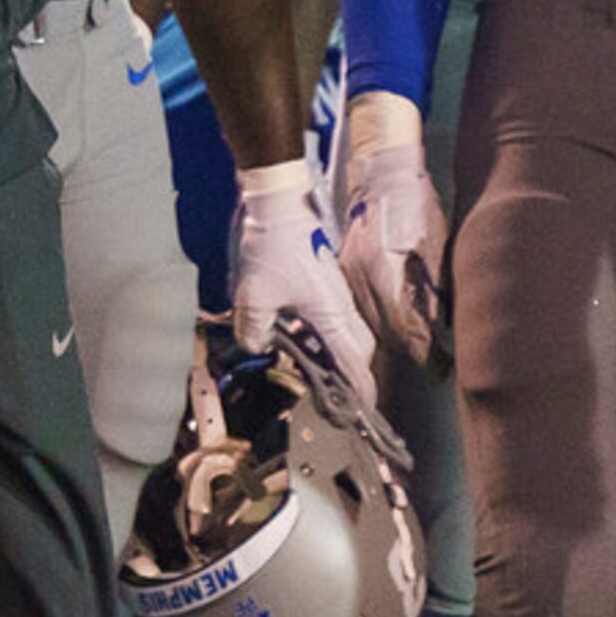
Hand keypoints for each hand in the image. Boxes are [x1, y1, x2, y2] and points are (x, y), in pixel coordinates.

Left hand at [233, 157, 378, 407]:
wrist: (280, 201)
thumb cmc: (273, 246)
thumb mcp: (254, 295)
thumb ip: (255, 329)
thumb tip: (256, 345)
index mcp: (331, 315)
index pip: (354, 363)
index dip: (360, 392)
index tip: (360, 414)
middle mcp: (340, 306)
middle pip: (359, 350)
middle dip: (355, 376)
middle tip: (340, 398)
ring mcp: (334, 292)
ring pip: (348, 332)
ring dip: (339, 356)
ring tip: (320, 373)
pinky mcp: (323, 281)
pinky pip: (333, 317)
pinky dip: (326, 335)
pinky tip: (302, 337)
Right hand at [338, 92, 450, 371]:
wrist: (379, 169)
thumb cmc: (411, 199)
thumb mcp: (435, 239)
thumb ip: (436, 283)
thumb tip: (443, 322)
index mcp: (383, 269)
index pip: (404, 327)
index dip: (425, 352)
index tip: (440, 368)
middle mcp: (360, 276)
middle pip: (382, 333)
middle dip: (408, 352)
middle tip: (432, 364)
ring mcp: (347, 272)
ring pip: (367, 323)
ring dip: (389, 342)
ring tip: (411, 355)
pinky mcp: (343, 267)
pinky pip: (357, 306)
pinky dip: (374, 322)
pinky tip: (387, 330)